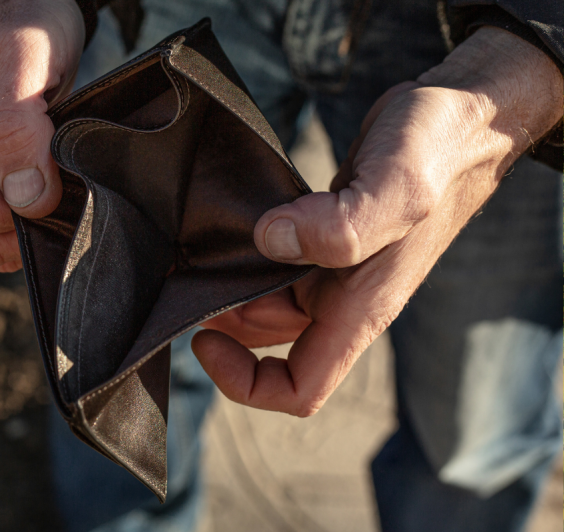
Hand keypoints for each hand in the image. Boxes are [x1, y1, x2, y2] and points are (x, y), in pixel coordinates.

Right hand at [0, 0, 84, 271]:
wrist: (18, 4)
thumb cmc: (23, 16)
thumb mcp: (26, 54)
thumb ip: (18, 125)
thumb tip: (25, 199)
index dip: (20, 213)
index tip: (58, 179)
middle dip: (20, 220)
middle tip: (59, 175)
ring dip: (18, 222)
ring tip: (48, 173)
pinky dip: (13, 220)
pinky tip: (36, 183)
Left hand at [191, 27, 563, 416]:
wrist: (465, 111)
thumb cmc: (440, 150)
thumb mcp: (396, 189)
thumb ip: (338, 226)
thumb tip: (269, 241)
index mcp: (361, 309)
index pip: (300, 388)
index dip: (245, 382)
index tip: (205, 338)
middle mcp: (345, 297)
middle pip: (268, 342)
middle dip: (223, 322)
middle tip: (185, 273)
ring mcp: (335, 266)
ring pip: (267, 299)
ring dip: (229, 285)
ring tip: (195, 248)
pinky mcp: (324, 231)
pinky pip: (275, 261)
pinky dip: (245, 253)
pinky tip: (224, 223)